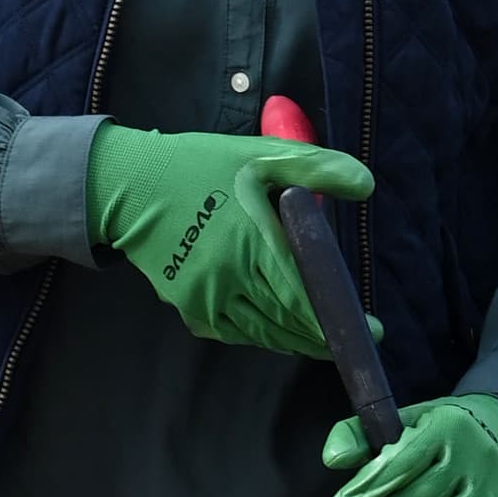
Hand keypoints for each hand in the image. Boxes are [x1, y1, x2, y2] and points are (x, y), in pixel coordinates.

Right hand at [86, 123, 376, 359]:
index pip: (304, 298)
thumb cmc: (198, 166)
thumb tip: (367, 184)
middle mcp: (230, 281)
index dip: (337, 320)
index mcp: (253, 244)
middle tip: (353, 339)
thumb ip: (316, 168)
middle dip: (323, 336)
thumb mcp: (259, 156)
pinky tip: (277, 329)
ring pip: (262, 334)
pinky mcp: (188, 307)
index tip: (369, 330)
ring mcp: (206, 300)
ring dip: (295, 340)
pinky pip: (234, 333)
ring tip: (322, 340)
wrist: (129, 185)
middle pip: (287, 324)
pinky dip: (261, 335)